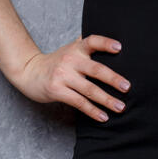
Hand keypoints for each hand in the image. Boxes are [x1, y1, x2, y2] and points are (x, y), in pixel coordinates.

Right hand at [15, 33, 130, 121]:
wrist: (30, 72)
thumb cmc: (56, 62)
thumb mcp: (70, 49)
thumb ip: (86, 45)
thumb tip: (116, 44)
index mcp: (76, 48)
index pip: (92, 41)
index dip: (106, 43)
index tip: (119, 48)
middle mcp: (70, 60)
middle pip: (95, 69)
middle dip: (113, 79)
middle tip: (127, 87)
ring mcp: (63, 76)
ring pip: (89, 90)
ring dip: (107, 100)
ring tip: (120, 107)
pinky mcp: (57, 91)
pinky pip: (79, 102)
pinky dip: (92, 111)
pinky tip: (103, 116)